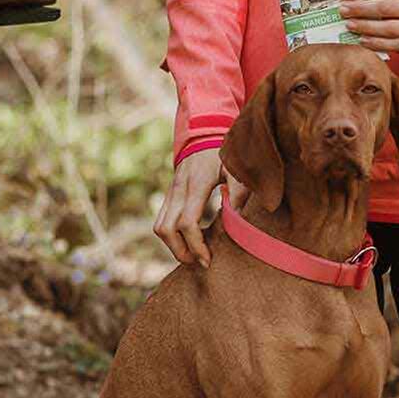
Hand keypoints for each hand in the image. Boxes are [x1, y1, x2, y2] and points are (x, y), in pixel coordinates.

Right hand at [154, 151, 249, 267]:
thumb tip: (237, 218)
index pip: (187, 222)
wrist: (204, 136)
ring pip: (159, 227)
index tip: (208, 260)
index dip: (196, 245)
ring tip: (194, 254)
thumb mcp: (236, 168)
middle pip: (166, 229)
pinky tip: (190, 241)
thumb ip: (239, 191)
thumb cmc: (225, 153)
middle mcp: (178, 190)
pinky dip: (171, 236)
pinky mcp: (169, 196)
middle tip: (199, 262)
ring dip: (173, 246)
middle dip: (180, 251)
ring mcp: (170, 192)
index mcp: (196, 184)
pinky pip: (161, 221)